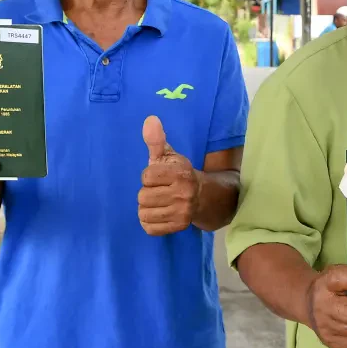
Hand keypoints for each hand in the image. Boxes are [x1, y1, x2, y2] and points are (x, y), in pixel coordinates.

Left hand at [138, 116, 200, 235]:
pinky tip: (160, 213)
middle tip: (160, 190)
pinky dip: (150, 221)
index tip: (160, 177)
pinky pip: (149, 227)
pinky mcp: (179, 227)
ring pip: (144, 213)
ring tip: (159, 202)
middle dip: (148, 193)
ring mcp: (182, 212)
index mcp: (180, 173)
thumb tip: (149, 119)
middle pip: (143, 196)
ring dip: (147, 208)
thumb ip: (156, 140)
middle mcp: (183, 193)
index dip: (149, 176)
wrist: (203, 197)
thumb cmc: (179, 174)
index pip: (146, 177)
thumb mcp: (169, 156)